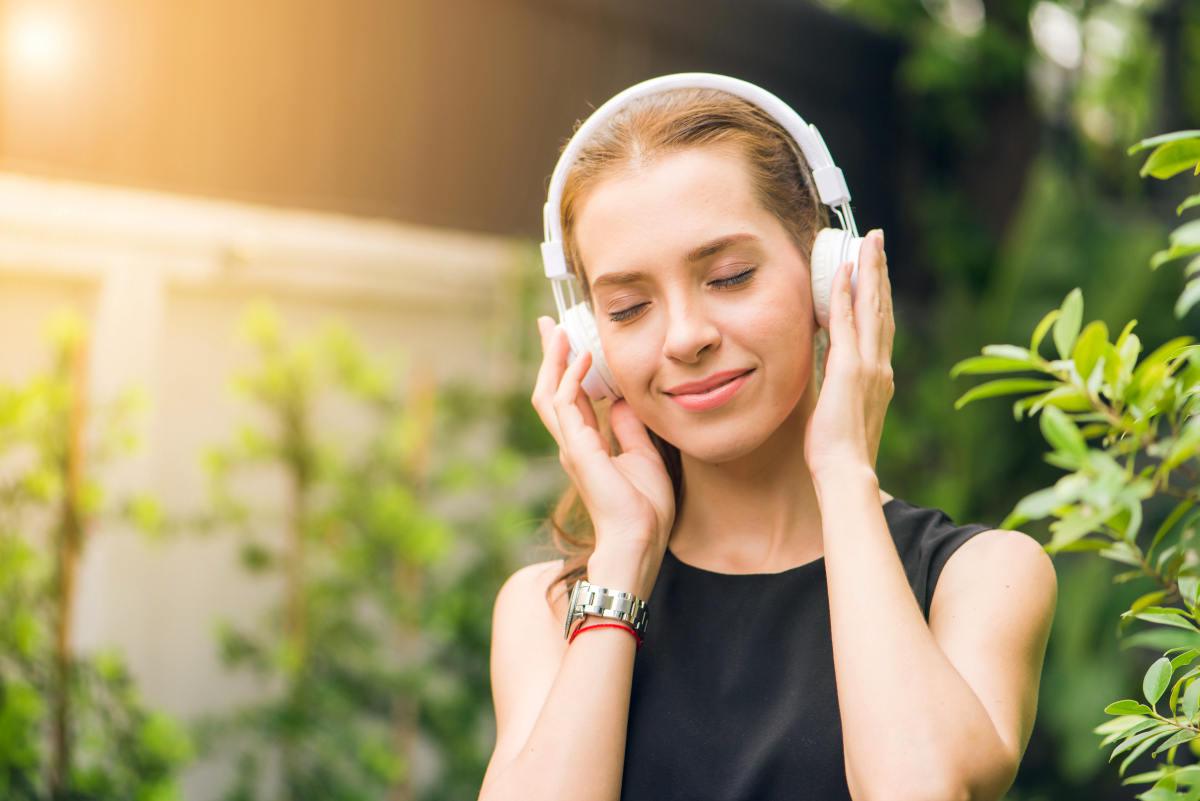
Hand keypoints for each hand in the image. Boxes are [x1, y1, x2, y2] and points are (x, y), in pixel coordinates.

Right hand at [531, 317, 675, 561]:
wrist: (638, 539)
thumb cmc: (643, 508)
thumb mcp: (644, 456)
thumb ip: (630, 428)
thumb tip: (624, 400)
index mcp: (587, 445)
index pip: (571, 398)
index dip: (569, 369)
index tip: (572, 340)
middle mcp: (573, 443)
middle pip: (551, 390)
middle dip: (552, 356)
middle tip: (551, 324)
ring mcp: (571, 446)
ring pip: (549, 393)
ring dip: (555, 359)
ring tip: (560, 330)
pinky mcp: (577, 448)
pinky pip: (565, 404)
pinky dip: (571, 377)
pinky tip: (584, 356)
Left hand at [804, 229, 894, 479]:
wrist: (845, 470)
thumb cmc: (838, 450)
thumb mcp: (841, 410)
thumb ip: (838, 386)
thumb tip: (827, 371)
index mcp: (878, 376)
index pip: (878, 326)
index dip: (877, 295)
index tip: (874, 270)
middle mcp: (880, 365)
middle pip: (881, 307)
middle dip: (879, 271)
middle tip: (876, 240)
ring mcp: (868, 364)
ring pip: (871, 306)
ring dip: (869, 271)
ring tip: (868, 241)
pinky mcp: (850, 367)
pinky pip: (846, 321)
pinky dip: (845, 293)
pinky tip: (843, 270)